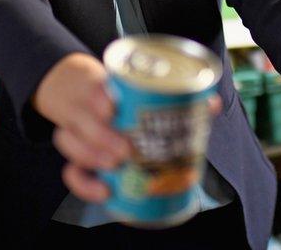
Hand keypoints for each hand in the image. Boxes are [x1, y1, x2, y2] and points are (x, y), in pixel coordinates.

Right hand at [33, 53, 222, 202]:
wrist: (88, 96)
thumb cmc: (125, 97)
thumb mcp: (142, 91)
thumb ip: (177, 98)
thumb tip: (211, 104)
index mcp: (101, 88)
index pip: (91, 87)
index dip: (98, 97)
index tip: (112, 106)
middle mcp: (84, 109)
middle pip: (81, 120)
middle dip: (101, 136)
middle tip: (125, 150)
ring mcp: (76, 133)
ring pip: (69, 142)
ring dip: (91, 157)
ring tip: (115, 167)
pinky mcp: (76, 157)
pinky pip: (71, 171)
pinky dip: (84, 184)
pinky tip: (105, 192)